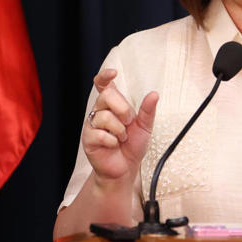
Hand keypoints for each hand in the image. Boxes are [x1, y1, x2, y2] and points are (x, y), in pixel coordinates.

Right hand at [82, 69, 157, 184]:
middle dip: (123, 110)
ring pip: (104, 116)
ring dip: (119, 130)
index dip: (105, 76)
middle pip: (106, 96)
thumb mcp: (145, 127)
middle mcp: (99, 111)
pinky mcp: (88, 138)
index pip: (103, 85)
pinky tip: (113, 145)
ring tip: (121, 138)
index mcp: (112, 105)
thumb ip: (148, 111)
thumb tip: (154, 94)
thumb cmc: (133, 146)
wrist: (125, 168)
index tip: (113, 73)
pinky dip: (112, 141)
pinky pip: (100, 133)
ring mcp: (92, 124)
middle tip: (128, 123)